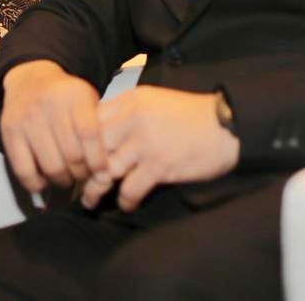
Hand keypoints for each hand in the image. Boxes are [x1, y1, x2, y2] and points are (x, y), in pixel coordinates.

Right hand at [0, 60, 106, 192]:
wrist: (31, 78)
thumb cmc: (66, 97)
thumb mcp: (87, 99)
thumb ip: (99, 128)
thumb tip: (104, 172)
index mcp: (74, 95)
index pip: (89, 134)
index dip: (98, 160)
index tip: (102, 172)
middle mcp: (49, 105)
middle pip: (71, 154)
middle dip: (82, 173)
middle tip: (84, 175)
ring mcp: (27, 118)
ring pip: (50, 166)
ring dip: (63, 180)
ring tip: (67, 178)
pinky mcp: (9, 131)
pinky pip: (23, 170)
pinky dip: (36, 183)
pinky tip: (44, 181)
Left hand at [80, 86, 238, 211]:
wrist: (226, 124)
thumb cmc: (190, 114)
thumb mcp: (154, 99)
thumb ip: (127, 108)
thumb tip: (101, 125)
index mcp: (130, 100)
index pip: (91, 120)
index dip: (81, 140)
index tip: (79, 155)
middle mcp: (132, 119)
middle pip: (93, 147)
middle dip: (85, 167)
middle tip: (80, 181)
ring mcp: (145, 143)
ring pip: (107, 171)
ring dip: (97, 189)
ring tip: (92, 200)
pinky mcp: (159, 166)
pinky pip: (130, 189)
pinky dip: (126, 201)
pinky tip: (126, 205)